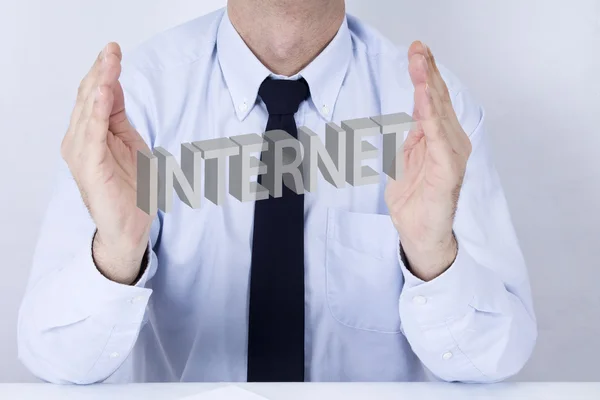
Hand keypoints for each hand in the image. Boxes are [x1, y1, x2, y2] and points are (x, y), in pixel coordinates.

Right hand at [60, 43, 154, 284]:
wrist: (132, 225)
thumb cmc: (132, 187)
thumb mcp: (130, 142)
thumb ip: (118, 115)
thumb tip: (112, 84)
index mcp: (90, 133)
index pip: (94, 95)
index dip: (104, 71)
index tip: (115, 50)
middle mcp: (79, 140)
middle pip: (88, 97)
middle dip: (101, 72)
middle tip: (113, 50)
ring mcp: (81, 153)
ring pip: (88, 110)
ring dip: (99, 84)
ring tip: (108, 63)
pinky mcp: (89, 166)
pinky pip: (93, 134)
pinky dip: (97, 112)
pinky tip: (103, 94)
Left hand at [385, 41, 471, 280]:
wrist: (418, 234)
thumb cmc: (415, 200)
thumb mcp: (406, 160)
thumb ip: (413, 137)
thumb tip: (413, 113)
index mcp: (439, 139)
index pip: (433, 100)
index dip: (426, 75)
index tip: (417, 51)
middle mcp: (450, 143)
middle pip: (439, 99)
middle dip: (428, 71)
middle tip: (418, 47)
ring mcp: (451, 155)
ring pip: (439, 112)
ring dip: (428, 86)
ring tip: (421, 61)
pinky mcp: (448, 170)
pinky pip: (438, 137)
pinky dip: (432, 115)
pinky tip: (425, 96)